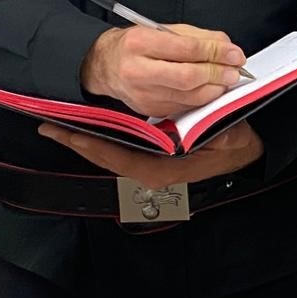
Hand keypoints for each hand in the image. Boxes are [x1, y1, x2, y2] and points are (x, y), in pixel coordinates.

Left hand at [37, 120, 263, 188]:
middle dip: (80, 142)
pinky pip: (120, 151)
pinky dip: (102, 140)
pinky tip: (90, 127)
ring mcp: (150, 166)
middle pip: (108, 158)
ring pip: (111, 155)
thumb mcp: (229, 135)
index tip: (68, 132)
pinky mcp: (151, 158)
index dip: (93, 146)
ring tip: (61, 126)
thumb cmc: (236, 142)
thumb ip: (215, 134)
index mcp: (166, 169)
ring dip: (87, 141)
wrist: (247, 149)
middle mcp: (153, 171)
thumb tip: (202, 133)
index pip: (121, 159)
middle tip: (50, 127)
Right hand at [80, 24, 244, 117]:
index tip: (235, 54)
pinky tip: (210, 89)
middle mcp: (137, 71)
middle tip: (235, 69)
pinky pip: (184, 106)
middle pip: (188, 77)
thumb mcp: (162, 30)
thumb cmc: (135, 45)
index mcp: (139, 43)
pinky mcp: (150, 110)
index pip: (186, 50)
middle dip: (218, 73)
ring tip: (226, 78)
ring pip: (189, 96)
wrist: (104, 66)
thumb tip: (227, 47)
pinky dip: (202, 98)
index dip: (216, 53)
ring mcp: (142, 94)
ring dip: (215, 88)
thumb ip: (197, 37)